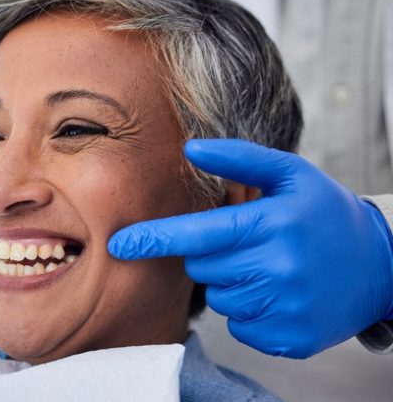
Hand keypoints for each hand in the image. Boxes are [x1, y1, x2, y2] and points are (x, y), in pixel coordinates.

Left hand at [108, 139, 392, 357]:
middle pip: (202, 268)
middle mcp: (278, 269)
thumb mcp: (290, 175)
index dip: (155, 239)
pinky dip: (250, 310)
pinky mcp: (289, 338)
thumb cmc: (325, 214)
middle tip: (249, 242)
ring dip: (232, 282)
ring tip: (269, 266)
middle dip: (212, 255)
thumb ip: (239, 159)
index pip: (198, 234)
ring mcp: (285, 308)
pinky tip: (278, 292)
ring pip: (220, 298)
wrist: (381, 266)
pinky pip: (239, 326)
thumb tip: (190, 148)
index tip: (120, 244)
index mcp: (273, 225)